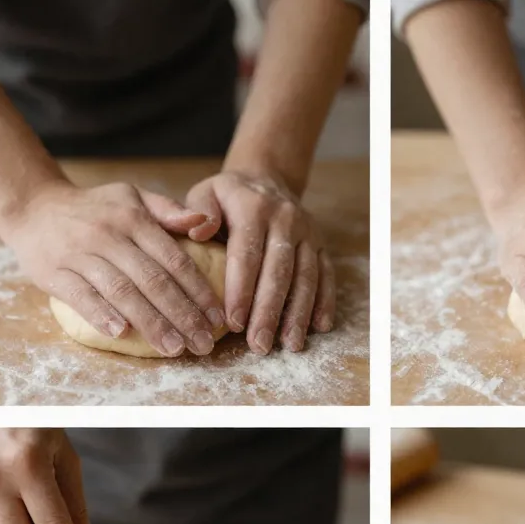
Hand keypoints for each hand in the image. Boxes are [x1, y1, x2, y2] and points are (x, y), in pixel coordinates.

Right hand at [4, 180, 224, 356]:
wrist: (33, 207)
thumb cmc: (93, 209)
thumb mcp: (131, 197)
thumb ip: (167, 211)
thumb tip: (203, 222)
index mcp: (134, 220)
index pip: (174, 259)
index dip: (198, 291)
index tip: (216, 318)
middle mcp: (109, 235)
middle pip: (153, 280)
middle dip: (182, 315)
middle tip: (202, 344)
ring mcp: (81, 253)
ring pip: (122, 291)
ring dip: (150, 322)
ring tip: (173, 348)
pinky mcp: (54, 272)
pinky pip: (81, 296)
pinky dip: (100, 314)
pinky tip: (120, 333)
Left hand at [186, 169, 334, 352]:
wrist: (267, 178)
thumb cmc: (229, 198)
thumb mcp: (206, 193)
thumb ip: (198, 212)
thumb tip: (197, 232)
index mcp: (253, 207)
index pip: (247, 254)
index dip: (241, 291)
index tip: (233, 323)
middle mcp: (285, 218)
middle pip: (279, 271)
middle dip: (269, 311)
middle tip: (259, 345)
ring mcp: (308, 233)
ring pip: (306, 277)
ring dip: (299, 314)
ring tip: (290, 344)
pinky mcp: (322, 245)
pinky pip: (326, 275)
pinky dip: (325, 302)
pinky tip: (319, 327)